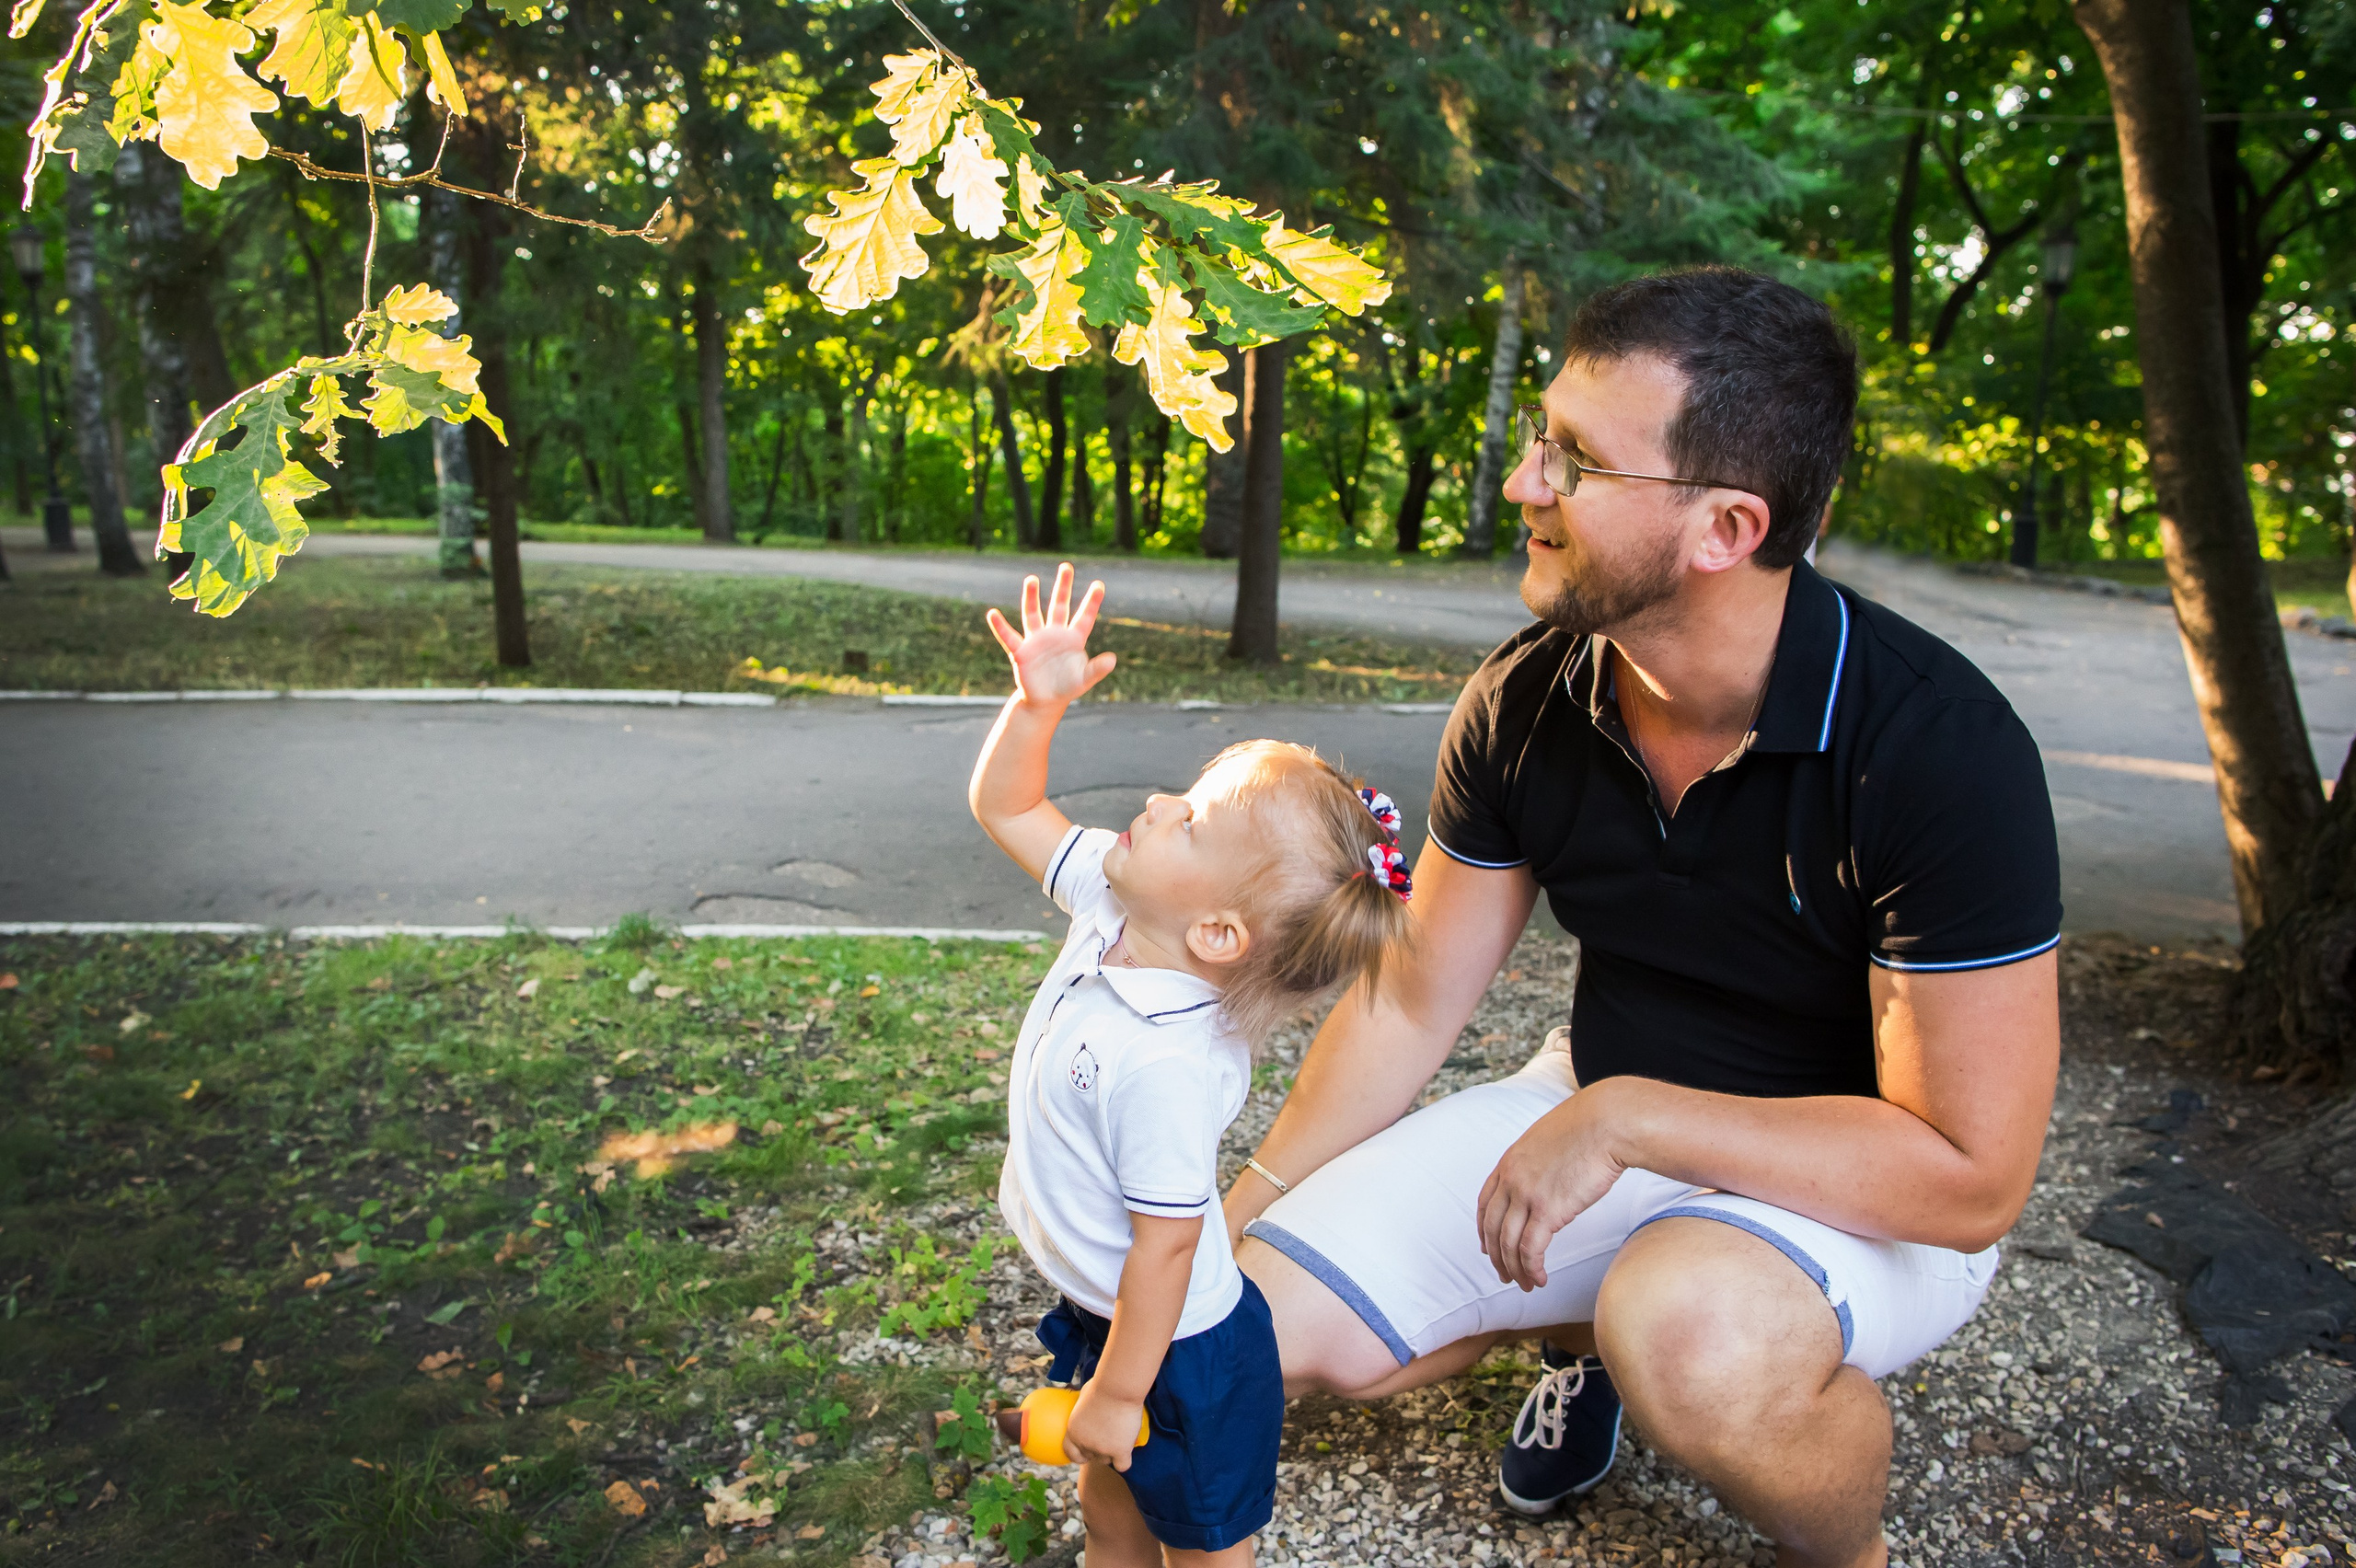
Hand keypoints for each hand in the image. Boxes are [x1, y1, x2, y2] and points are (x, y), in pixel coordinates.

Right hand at [986, 563, 1115, 706]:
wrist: (1045, 701)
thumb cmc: (1067, 687)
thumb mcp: (1085, 679)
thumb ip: (1097, 669)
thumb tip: (1112, 659)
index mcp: (1073, 639)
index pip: (1084, 617)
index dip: (1092, 602)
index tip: (1099, 584)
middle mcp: (1054, 634)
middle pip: (1059, 606)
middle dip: (1063, 587)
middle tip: (1066, 566)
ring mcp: (1036, 641)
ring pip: (1033, 614)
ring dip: (1032, 597)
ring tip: (1032, 579)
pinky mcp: (1021, 652)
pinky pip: (1009, 637)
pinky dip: (1000, 627)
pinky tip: (992, 614)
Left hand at [1063, 1380, 1144, 1471]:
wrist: (1118, 1387)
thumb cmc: (1103, 1385)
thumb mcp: (1085, 1394)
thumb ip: (1083, 1406)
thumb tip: (1084, 1402)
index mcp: (1074, 1430)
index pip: (1070, 1452)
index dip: (1077, 1455)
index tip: (1084, 1453)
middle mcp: (1085, 1442)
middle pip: (1091, 1456)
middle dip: (1098, 1450)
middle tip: (1108, 1437)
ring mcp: (1102, 1449)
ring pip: (1106, 1460)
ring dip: (1112, 1453)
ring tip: (1120, 1437)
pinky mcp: (1120, 1451)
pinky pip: (1122, 1466)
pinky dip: (1124, 1461)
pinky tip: (1127, 1451)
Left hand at [1476, 1081, 1631, 1291]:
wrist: (1607, 1123)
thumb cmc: (1590, 1127)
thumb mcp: (1550, 1139)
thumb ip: (1539, 1159)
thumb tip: (1549, 1174)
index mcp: (1510, 1161)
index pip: (1484, 1202)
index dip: (1483, 1229)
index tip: (1487, 1246)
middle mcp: (1512, 1179)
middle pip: (1492, 1228)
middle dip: (1496, 1256)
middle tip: (1504, 1275)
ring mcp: (1527, 1195)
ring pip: (1509, 1244)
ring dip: (1515, 1270)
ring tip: (1526, 1285)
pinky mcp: (1549, 1210)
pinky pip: (1531, 1249)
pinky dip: (1532, 1269)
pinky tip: (1540, 1279)